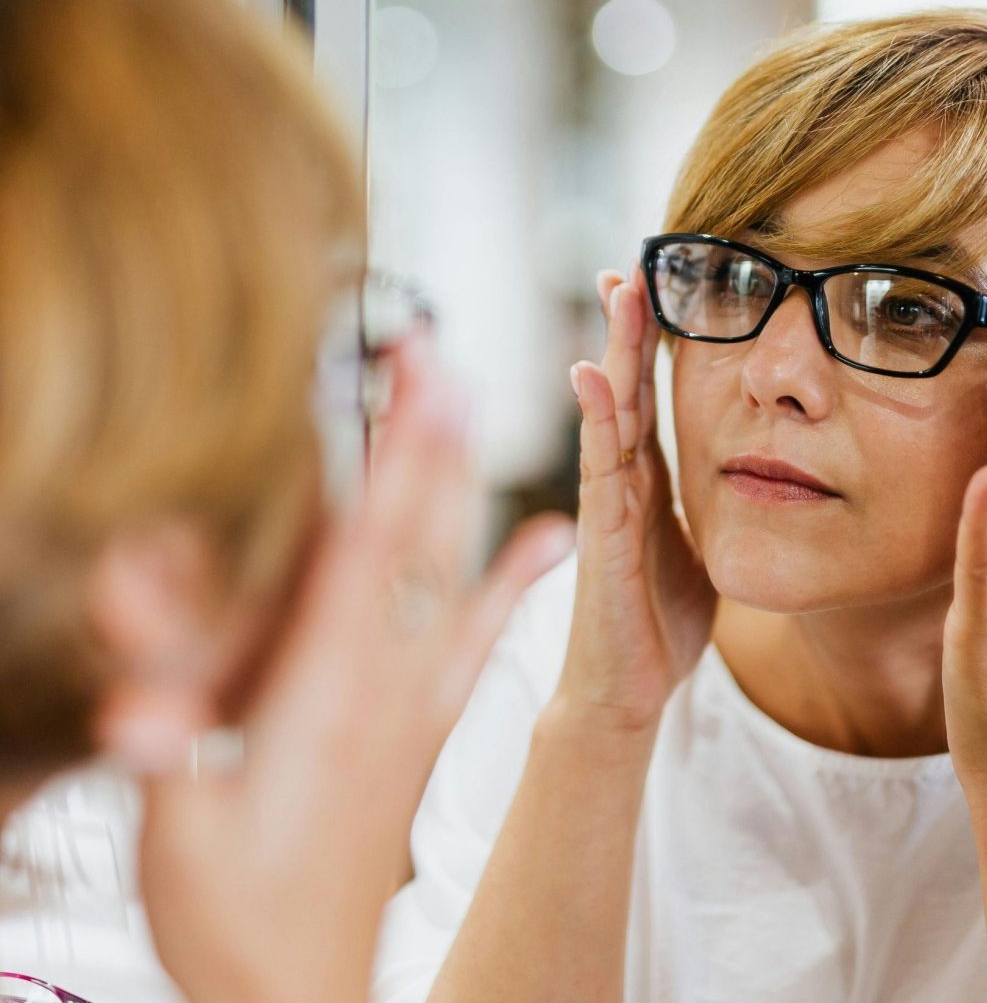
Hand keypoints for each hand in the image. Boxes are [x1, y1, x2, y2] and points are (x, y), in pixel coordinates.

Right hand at [135, 333, 574, 1002]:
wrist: (306, 991)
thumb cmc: (234, 919)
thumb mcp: (176, 830)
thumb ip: (162, 734)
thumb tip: (136, 629)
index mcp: (329, 691)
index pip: (371, 543)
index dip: (397, 455)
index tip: (423, 377)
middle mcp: (385, 677)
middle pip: (418, 532)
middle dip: (431, 438)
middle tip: (445, 353)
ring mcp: (412, 696)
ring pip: (450, 566)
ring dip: (462, 482)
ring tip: (479, 406)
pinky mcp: (421, 721)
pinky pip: (478, 635)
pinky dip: (512, 579)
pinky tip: (543, 535)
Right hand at [558, 266, 715, 737]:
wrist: (629, 687)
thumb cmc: (661, 620)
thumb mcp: (699, 549)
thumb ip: (711, 510)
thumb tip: (746, 483)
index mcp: (652, 482)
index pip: (651, 397)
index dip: (654, 345)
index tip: (659, 290)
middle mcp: (624, 481)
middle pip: (629, 387)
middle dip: (630, 327)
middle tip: (634, 265)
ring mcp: (608, 504)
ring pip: (610, 412)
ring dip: (613, 351)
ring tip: (618, 293)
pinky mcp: (602, 535)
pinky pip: (601, 468)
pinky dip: (595, 420)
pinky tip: (591, 376)